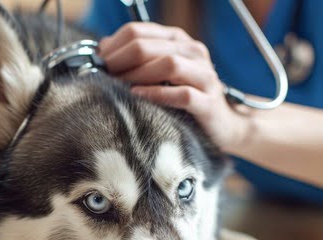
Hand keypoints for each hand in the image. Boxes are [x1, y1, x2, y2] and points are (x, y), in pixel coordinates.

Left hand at [99, 22, 250, 152]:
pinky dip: (157, 93)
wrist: (224, 125)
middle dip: (121, 59)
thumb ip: (135, 59)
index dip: (114, 45)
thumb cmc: (185, 99)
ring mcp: (204, 77)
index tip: (98, 61)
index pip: (139, 31)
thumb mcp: (159, 74)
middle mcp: (193, 53)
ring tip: (119, 85)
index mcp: (178, 41)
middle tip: (104, 74)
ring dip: (138, 74)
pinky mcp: (208, 102)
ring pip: (169, 64)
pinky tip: (138, 96)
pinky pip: (182, 94)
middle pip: (149, 45)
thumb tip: (102, 47)